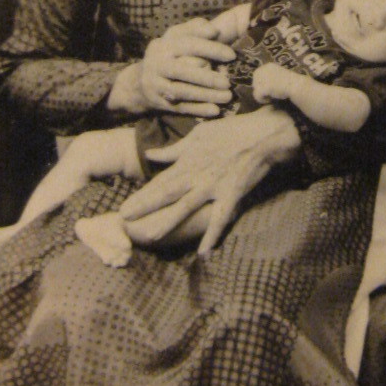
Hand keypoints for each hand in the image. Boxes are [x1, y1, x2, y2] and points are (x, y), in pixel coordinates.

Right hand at [109, 18, 234, 117]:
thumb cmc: (168, 55)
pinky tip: (215, 110)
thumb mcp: (176, 37)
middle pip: (184, 71)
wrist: (138, 82)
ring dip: (206, 95)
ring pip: (183, 91)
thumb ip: (195, 29)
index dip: (211, 49)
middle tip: (228, 82)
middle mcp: (157, 64)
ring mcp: (156, 85)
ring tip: (228, 96)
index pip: (189, 45)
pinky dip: (198, 110)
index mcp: (163, 45)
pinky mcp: (159, 103)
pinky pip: (181, 107)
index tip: (232, 55)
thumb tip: (214, 30)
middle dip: (208, 77)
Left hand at [119, 106, 300, 256]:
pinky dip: (211, 236)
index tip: (125, 207)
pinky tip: (202, 253)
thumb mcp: (199, 135)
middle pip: (165, 193)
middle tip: (123, 219)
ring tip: (151, 237)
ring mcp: (213, 186)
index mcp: (188, 160)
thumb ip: (174, 149)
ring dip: (168, 221)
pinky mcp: (231, 195)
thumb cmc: (231, 132)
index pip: (160, 180)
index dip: (141, 194)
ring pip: (186, 206)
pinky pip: (219, 219)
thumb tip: (151, 155)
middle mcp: (196, 174)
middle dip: (144, 206)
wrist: (262, 135)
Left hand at [251, 62, 300, 104]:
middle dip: (260, 89)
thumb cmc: (291, 82)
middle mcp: (263, 70)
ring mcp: (262, 79)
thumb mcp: (279, 74)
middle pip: (255, 82)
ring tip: (270, 98)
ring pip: (255, 90)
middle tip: (269, 94)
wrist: (296, 86)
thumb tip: (261, 83)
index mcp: (267, 66)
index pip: (257, 75)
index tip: (269, 89)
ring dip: (262, 95)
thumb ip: (270, 76)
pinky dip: (262, 100)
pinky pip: (257, 96)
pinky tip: (269, 101)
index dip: (261, 83)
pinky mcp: (263, 88)